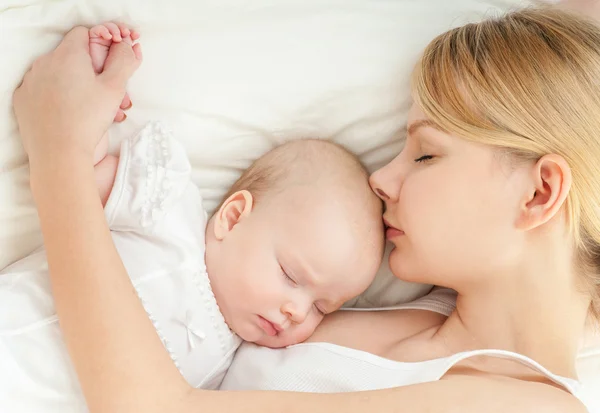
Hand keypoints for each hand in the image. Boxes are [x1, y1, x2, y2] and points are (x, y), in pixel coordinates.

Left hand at [13, 26, 141, 164]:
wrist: (59, 154)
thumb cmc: (88, 120)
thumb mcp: (115, 88)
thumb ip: (124, 60)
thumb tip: (128, 46)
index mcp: (68, 54)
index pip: (85, 34)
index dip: (101, 48)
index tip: (110, 67)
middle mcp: (44, 63)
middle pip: (73, 57)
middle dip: (94, 73)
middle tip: (111, 96)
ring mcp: (31, 81)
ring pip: (59, 75)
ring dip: (80, 87)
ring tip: (96, 111)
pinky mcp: (23, 100)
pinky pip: (44, 91)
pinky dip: (59, 99)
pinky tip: (72, 115)